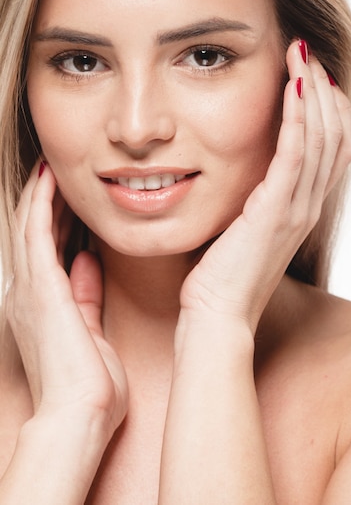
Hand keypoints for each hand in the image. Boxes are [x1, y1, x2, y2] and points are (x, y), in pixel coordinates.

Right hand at [6, 163, 127, 437]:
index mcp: (42, 306)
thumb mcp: (91, 330)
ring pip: (30, 227)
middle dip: (44, 201)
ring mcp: (29, 290)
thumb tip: (87, 262)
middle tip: (55, 171)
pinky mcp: (39, 288)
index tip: (68, 197)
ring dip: (39, 195)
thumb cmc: (91, 385)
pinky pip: (35, 233)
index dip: (54, 220)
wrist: (81, 415)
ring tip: (50, 166)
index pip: (47, 250)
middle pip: (34, 234)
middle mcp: (28, 294)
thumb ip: (86, 295)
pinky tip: (48, 179)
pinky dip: (40, 204)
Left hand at [179, 40, 350, 332]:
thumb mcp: (247, 229)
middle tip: (307, 54)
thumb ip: (258, 201)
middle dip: (324, 90)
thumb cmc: (224, 276)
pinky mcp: (273, 212)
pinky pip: (294, 155)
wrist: (216, 315)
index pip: (333, 149)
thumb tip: (249, 174)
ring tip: (300, 56)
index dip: (329, 109)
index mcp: (302, 209)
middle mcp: (307, 207)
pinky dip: (297, 118)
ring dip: (313, 92)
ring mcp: (295, 210)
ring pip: (320, 139)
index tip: (311, 75)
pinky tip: (293, 87)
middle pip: (335, 136)